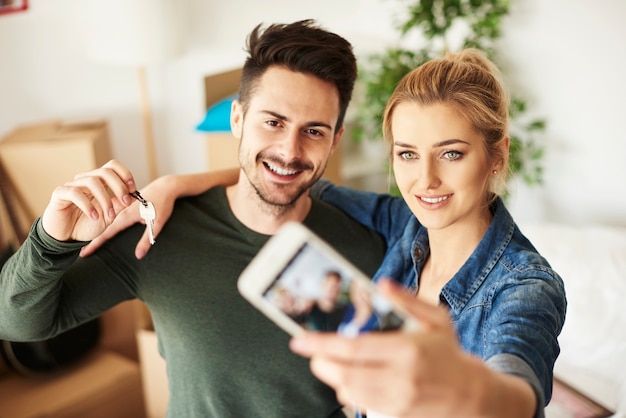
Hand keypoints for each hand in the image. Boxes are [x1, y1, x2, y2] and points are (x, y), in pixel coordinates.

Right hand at [41, 160, 136, 241]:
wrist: (66, 238)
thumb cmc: (86, 225)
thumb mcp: (109, 216)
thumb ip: (119, 205)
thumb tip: (133, 196)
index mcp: (99, 183)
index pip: (112, 167)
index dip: (125, 175)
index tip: (133, 190)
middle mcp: (86, 180)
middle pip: (105, 171)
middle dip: (119, 186)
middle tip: (125, 202)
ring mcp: (73, 185)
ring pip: (92, 181)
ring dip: (105, 200)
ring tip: (109, 216)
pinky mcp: (60, 194)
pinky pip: (75, 193)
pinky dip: (88, 205)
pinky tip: (94, 217)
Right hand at [80, 174, 178, 258]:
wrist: (165, 186)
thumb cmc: (162, 203)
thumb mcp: (157, 222)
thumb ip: (147, 239)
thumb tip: (138, 255)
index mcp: (126, 215)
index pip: (107, 232)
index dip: (95, 243)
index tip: (84, 253)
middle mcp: (119, 208)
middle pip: (102, 226)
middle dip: (91, 238)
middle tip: (82, 252)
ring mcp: (118, 202)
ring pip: (102, 216)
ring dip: (94, 227)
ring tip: (86, 242)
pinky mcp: (121, 200)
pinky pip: (106, 209)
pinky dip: (99, 216)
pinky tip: (96, 222)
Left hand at [289, 279, 488, 417]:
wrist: (471, 395)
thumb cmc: (449, 352)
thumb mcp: (436, 319)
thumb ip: (407, 300)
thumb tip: (381, 284)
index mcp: (408, 350)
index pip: (354, 350)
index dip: (322, 345)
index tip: (300, 340)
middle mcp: (400, 378)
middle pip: (345, 374)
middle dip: (320, 362)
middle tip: (311, 350)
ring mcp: (397, 400)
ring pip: (349, 391)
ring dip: (332, 376)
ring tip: (327, 360)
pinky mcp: (395, 414)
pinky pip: (360, 404)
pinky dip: (347, 390)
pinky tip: (348, 376)